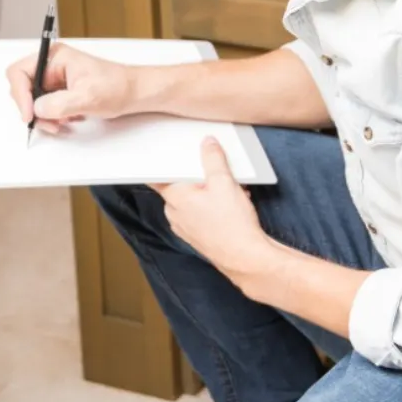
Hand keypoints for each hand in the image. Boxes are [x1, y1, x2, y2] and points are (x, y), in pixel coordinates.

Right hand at [8, 43, 138, 134]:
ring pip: (32, 100)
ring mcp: (54, 79)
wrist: (133, 93)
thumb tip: (37, 109)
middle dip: (33, 108)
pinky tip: (66, 119)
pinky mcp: (59, 91)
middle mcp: (51, 65)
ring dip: (43, 116)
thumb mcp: (87, 97)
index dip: (20, 95)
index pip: (20, 72)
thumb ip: (59, 103)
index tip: (29, 114)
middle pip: (23, 88)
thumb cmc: (117, 87)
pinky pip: (44, 106)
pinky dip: (51, 117)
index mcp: (55, 56)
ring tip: (61, 122)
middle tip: (48, 122)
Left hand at [151, 138, 276, 284]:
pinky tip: (232, 203)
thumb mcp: (224, 182)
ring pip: (192, 200)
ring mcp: (185, 227)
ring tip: (230, 189)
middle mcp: (174, 213)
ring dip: (209, 191)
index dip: (162, 164)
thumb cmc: (231, 224)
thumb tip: (208, 144)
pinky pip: (201, 214)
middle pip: (179, 186)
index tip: (166, 156)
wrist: (245, 257)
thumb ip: (213, 159)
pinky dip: (213, 206)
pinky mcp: (197, 236)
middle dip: (197, 177)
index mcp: (174, 198)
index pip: (157, 177)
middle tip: (215, 170)